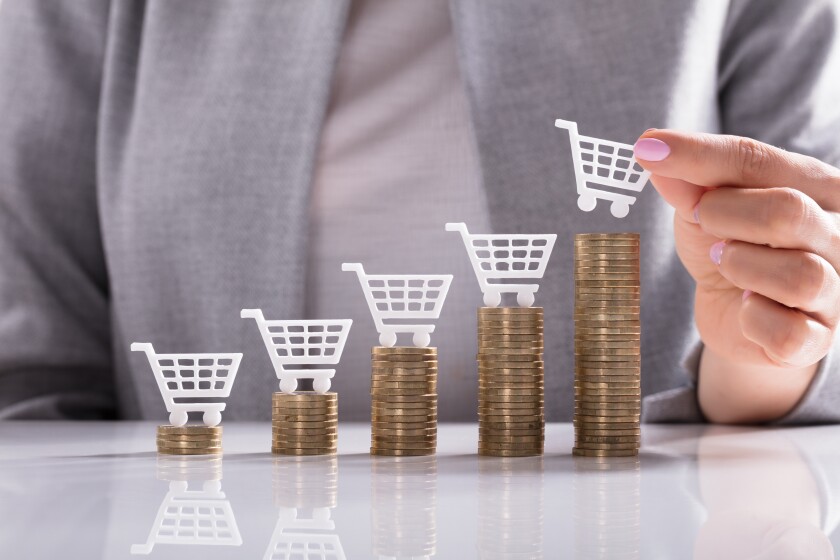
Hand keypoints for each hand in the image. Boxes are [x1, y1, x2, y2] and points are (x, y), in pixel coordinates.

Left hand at [633, 131, 839, 420]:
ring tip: (726, 263)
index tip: (647, 148)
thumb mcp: (704, 207)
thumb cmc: (729, 245)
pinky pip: (787, 331)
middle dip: (725, 216)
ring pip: (799, 275)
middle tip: (705, 224)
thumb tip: (653, 148)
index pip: (759, 160)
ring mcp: (837, 290)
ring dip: (740, 266)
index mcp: (821, 187)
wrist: (736, 313)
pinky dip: (754, 319)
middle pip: (788, 212)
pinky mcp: (815, 339)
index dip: (699, 156)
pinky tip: (746, 305)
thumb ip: (689, 180)